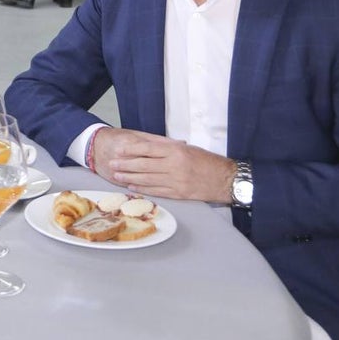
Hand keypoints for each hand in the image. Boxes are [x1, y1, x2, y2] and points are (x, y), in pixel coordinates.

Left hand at [90, 128, 234, 202]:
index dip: (131, 149)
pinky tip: (132, 186)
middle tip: (112, 164)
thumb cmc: (207, 161)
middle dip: (126, 164)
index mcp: (176, 151)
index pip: (147, 149)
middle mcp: (174, 165)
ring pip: (147, 179)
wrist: (226, 179)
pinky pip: (156, 191)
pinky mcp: (178, 194)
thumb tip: (146, 145)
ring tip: (117, 176)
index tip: (119, 150)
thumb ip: (167, 147)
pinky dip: (142, 189)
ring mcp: (176, 181)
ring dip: (130, 177)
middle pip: (144, 164)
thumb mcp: (187, 149)